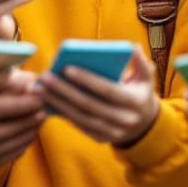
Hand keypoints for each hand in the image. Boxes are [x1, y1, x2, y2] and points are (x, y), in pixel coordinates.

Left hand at [40, 46, 160, 147]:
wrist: (144, 124)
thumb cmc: (139, 92)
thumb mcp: (147, 78)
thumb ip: (141, 62)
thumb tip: (133, 48)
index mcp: (135, 102)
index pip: (108, 90)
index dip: (87, 80)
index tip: (66, 68)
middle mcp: (124, 120)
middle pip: (89, 105)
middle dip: (65, 90)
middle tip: (45, 77)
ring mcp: (112, 133)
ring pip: (80, 117)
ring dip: (58, 103)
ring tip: (40, 88)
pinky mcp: (100, 139)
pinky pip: (78, 125)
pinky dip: (62, 113)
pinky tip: (47, 101)